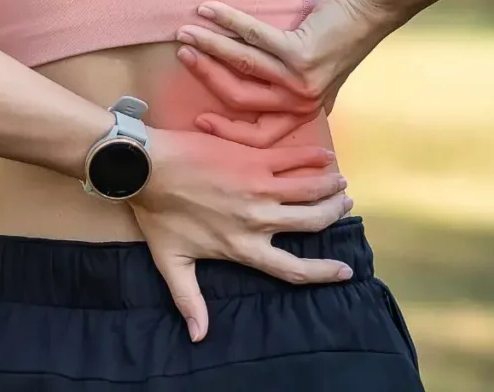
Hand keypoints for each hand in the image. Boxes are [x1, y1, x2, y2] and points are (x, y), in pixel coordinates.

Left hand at [131, 127, 353, 341]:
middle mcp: (258, 219)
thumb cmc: (158, 214)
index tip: (345, 270)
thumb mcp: (172, 262)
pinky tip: (326, 157)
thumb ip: (189, 300)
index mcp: (242, 248)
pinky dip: (314, 158)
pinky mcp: (253, 158)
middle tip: (344, 204)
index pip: (293, 268)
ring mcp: (258, 186)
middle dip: (333, 214)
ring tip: (341, 183)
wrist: (148, 168)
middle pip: (311, 222)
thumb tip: (198, 336)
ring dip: (330, 186)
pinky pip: (293, 159)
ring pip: (309, 189)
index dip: (323, 272)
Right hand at [175, 0, 396, 147]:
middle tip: (182, 56)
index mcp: (300, 113)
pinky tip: (208, 10)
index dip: (226, 131)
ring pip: (241, 65)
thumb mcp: (315, 81)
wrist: (367, 15)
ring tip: (185, 32)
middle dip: (206, 76)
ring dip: (209, 46)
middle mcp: (299, 102)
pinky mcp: (299, 52)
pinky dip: (227, 21)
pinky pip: (253, 36)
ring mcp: (299, 79)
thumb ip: (292, 95)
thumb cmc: (336, 42)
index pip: (258, 136)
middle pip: (240, 98)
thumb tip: (259, 105)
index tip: (199, 121)